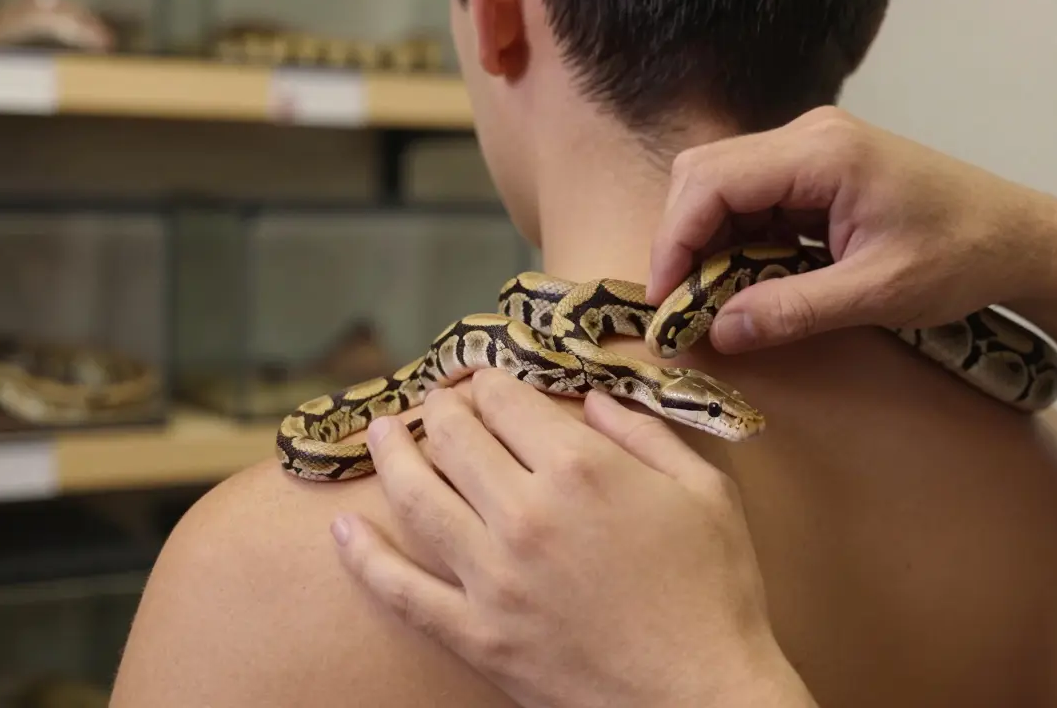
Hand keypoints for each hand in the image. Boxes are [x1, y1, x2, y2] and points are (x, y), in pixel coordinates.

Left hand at [330, 370, 815, 707]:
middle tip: (436, 402)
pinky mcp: (476, 634)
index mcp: (582, 469)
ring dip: (391, 456)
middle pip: (456, 439)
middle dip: (441, 409)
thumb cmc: (714, 594)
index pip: (508, 401)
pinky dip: (364, 558)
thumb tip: (593, 397)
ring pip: (417, 498)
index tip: (485, 380)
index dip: (490, 382)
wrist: (700, 700)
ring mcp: (493, 577)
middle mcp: (526, 513)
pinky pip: (402, 590)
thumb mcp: (705, 494)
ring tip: (379, 434)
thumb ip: (645, 434)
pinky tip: (342, 530)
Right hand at [648, 105, 1056, 353]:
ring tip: (709, 300)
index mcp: (823, 154)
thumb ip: (792, 311)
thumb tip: (717, 333)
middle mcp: (809, 137)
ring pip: (722, 185)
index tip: (664, 301)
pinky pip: (753, 198)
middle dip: (681, 240)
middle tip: (680, 304)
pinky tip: (745, 281)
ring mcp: (812, 150)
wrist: (1022, 238)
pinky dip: (735, 240)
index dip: (675, 242)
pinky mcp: (817, 172)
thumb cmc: (964, 257)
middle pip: (705, 174)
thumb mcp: (877, 293)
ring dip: (706, 242)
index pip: (712, 183)